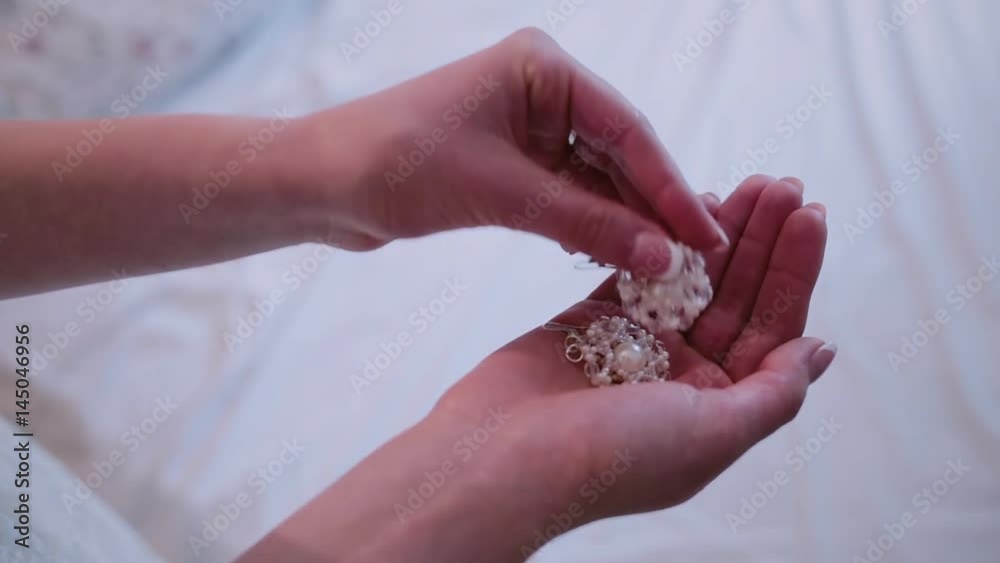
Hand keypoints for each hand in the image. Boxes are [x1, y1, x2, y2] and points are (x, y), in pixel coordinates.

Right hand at [238, 176, 832, 562]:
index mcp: (718, 408)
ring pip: (692, 280)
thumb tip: (820, 350)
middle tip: (782, 186)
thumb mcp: (711, 435)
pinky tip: (684, 206)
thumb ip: (773, 393)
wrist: (502, 458)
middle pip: (736, 297)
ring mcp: (637, 347)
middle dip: (762, 242)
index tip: (809, 216)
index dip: (793, 272)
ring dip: (719, 233)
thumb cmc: (608, 457)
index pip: (771, 328)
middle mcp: (682, 377)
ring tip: (747, 185)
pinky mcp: (592, 323)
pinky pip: (639, 274)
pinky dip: (661, 241)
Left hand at [300, 28, 725, 271]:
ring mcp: (526, 126)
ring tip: (663, 271)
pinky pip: (566, 195)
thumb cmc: (397, 164)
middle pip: (619, 154)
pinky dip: (588, 227)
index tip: (707, 237)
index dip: (671, 189)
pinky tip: (615, 257)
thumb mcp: (501, 193)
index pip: (628, 131)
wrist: (322, 182)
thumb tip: (663, 255)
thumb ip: (586, 223)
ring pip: (595, 180)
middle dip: (654, 210)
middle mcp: (541, 90)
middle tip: (697, 262)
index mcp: (543, 69)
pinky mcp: (510, 162)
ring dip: (624, 223)